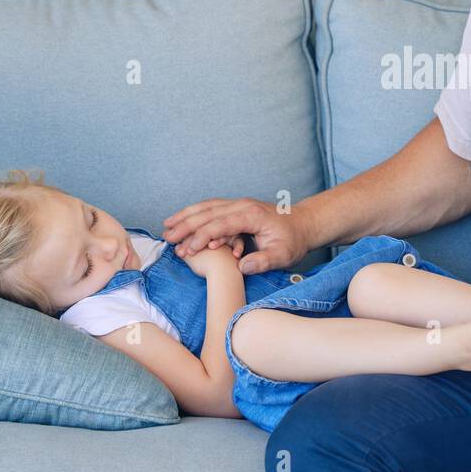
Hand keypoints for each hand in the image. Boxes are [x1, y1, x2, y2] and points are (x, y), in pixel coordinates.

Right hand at [162, 197, 310, 273]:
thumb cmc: (293, 241)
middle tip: (168, 238)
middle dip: (187, 225)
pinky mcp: (237, 207)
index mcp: (252, 216)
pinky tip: (182, 219)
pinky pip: (211, 207)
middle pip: (209, 212)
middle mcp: (243, 206)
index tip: (187, 250)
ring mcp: (239, 204)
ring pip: (207, 206)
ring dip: (186, 215)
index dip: (202, 236)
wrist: (303, 225)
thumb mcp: (283, 256)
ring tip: (167, 226)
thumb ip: (263, 261)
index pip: (221, 224)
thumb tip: (241, 267)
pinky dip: (195, 212)